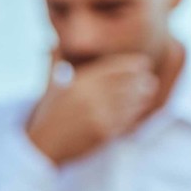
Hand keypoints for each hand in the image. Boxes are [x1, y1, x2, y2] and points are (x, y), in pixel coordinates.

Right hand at [24, 51, 157, 164]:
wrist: (41, 147)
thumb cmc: (45, 116)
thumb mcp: (48, 87)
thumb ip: (54, 62)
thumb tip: (52, 43)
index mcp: (76, 84)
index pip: (111, 69)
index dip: (130, 64)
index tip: (142, 62)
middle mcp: (89, 98)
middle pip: (125, 84)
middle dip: (140, 80)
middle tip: (149, 78)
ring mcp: (98, 116)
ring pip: (130, 101)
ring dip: (142, 96)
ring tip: (149, 91)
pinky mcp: (104, 133)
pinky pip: (127, 120)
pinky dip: (136, 113)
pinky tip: (140, 108)